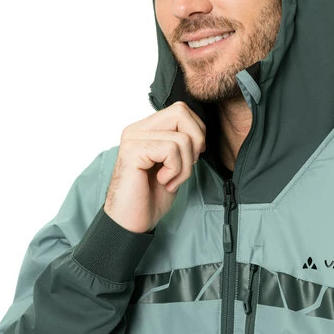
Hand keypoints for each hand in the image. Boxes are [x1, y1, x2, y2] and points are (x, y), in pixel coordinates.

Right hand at [103, 101, 206, 232]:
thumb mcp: (174, 164)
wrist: (132, 223)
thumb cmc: (151, 197)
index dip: (196, 132)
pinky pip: (171, 150)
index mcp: (146, 129)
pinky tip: (162, 182)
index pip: (181, 110)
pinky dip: (175, 170)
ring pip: (181, 137)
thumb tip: (201, 132)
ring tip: (170, 180)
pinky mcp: (132, 151)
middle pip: (181, 112)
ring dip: (185, 166)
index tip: (192, 157)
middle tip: (184, 166)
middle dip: (195, 142)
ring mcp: (133, 138)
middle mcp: (137, 129)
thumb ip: (182, 143)